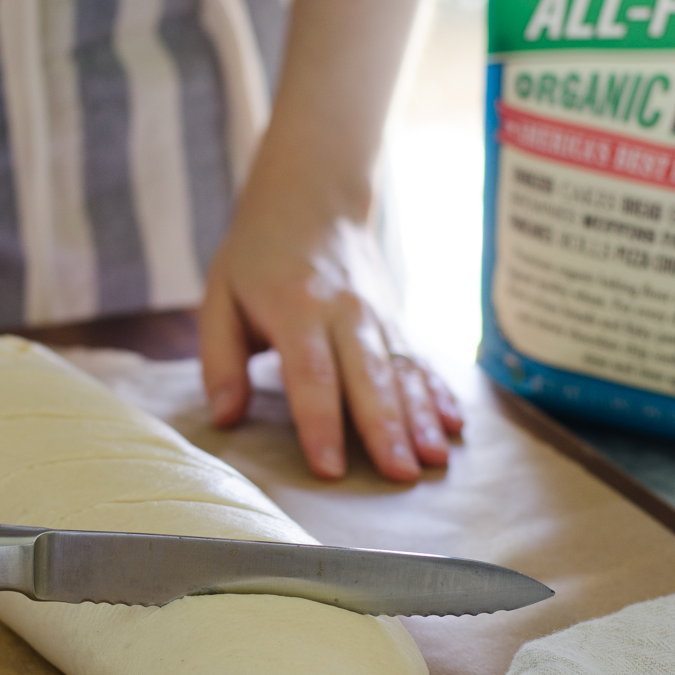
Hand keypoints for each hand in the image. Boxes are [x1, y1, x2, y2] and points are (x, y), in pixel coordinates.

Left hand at [200, 205, 462, 482]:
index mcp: (296, 306)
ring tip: (434, 461)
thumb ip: (219, 360)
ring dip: (420, 418)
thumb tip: (224, 418)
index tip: (330, 467)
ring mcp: (377, 315)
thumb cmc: (257, 256)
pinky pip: (422, 360)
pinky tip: (455, 427)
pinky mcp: (396, 320)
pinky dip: (440, 393)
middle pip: (369, 376)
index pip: (311, 373)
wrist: (312, 198)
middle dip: (386, 429)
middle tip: (400, 476)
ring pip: (403, 371)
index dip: (321, 422)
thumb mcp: (219, 296)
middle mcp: (345, 311)